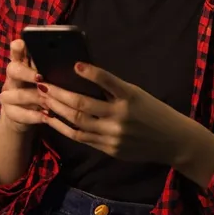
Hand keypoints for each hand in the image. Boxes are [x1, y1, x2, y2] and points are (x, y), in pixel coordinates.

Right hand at [0, 39, 47, 134]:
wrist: (26, 114)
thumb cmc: (44, 89)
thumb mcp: (49, 76)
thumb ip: (54, 68)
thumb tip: (77, 63)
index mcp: (23, 63)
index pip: (17, 49)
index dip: (18, 47)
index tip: (23, 44)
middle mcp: (13, 76)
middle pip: (12, 69)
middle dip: (26, 73)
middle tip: (40, 77)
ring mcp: (8, 94)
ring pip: (13, 94)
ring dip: (32, 97)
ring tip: (48, 100)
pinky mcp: (9, 111)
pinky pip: (18, 113)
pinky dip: (33, 115)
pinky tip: (46, 115)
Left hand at [37, 62, 189, 164]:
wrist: (172, 141)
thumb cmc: (152, 111)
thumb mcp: (137, 94)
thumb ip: (113, 89)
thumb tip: (82, 77)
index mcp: (129, 97)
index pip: (107, 81)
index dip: (90, 73)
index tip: (74, 65)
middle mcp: (120, 117)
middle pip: (81, 105)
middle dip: (58, 94)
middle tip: (42, 84)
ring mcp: (113, 135)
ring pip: (77, 123)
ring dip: (56, 110)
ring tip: (41, 100)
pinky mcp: (109, 149)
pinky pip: (81, 138)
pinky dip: (64, 128)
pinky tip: (52, 119)